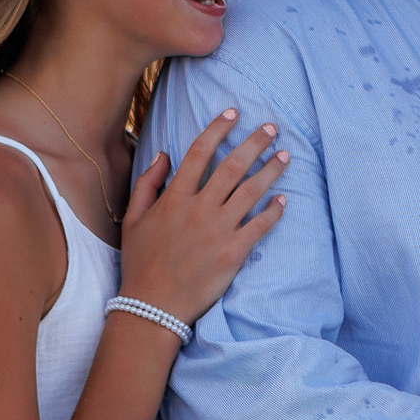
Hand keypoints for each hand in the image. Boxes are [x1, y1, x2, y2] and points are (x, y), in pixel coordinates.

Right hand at [118, 110, 287, 325]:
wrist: (152, 306)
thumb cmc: (141, 262)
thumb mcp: (133, 219)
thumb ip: (148, 183)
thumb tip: (164, 154)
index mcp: (174, 197)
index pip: (200, 152)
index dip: (218, 128)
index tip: (233, 113)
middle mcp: (198, 209)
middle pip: (232, 166)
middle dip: (255, 143)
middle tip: (272, 128)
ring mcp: (218, 230)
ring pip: (250, 191)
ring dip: (271, 171)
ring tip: (286, 157)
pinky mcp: (233, 253)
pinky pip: (259, 225)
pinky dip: (273, 211)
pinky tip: (283, 200)